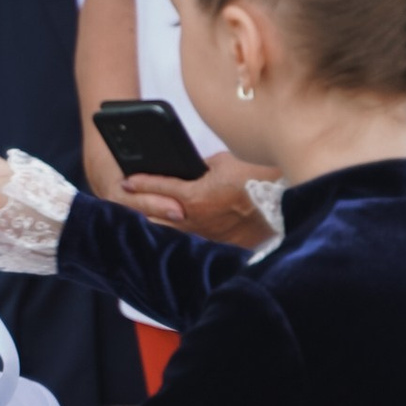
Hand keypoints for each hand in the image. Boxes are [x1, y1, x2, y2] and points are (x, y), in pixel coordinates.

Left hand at [122, 152, 270, 249]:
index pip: (159, 187)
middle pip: (154, 215)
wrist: (280, 205)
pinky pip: (188, 237)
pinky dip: (176, 231)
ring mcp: (202, 233)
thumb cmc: (254, 179)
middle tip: (126, 199)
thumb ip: (201, 167)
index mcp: (194, 196)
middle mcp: (193, 219)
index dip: (140, 182)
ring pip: (168, 230)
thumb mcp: (223, 163)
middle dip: (139, 206)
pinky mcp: (214, 242)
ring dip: (155, 221)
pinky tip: (171, 227)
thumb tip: (191, 170)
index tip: (126, 181)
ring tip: (142, 214)